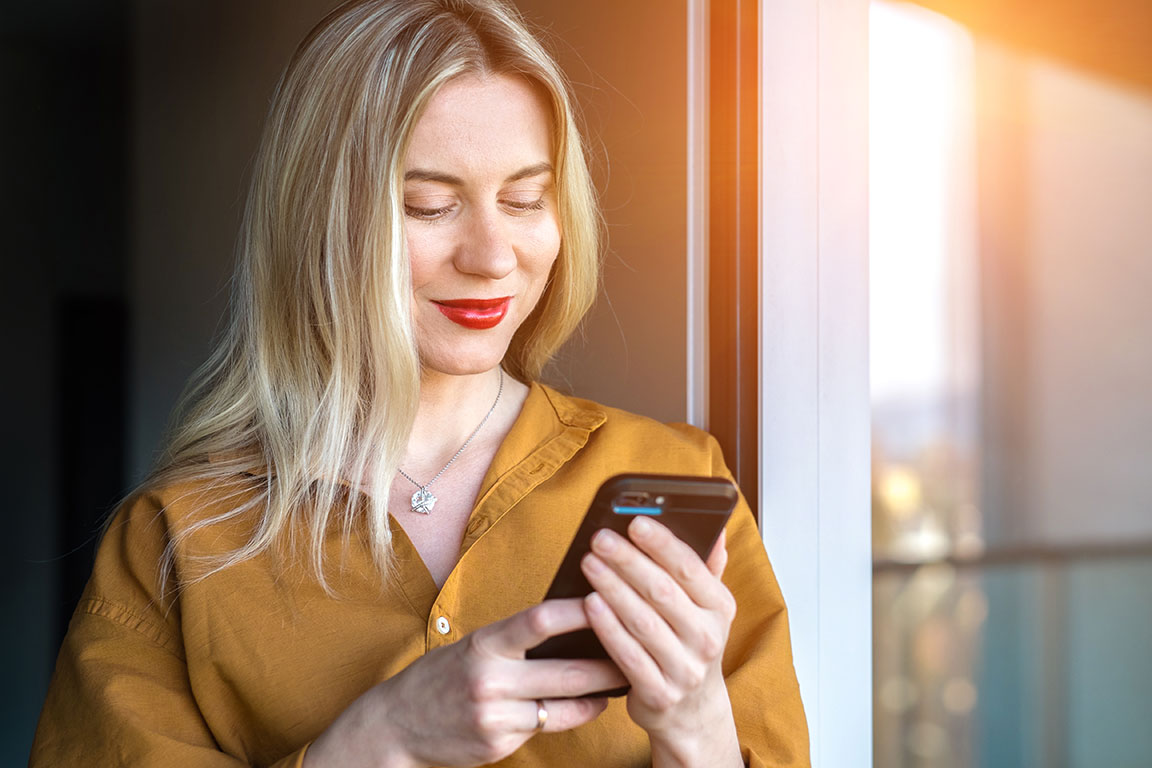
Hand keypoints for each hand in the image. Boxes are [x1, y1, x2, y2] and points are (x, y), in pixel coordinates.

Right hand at [305, 598, 626, 767]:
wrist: (398, 724)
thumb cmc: (445, 675)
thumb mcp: (474, 646)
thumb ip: (516, 638)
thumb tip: (574, 617)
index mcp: (484, 644)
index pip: (539, 621)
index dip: (579, 610)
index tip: (611, 596)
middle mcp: (489, 679)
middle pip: (565, 671)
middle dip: (609, 662)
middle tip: (642, 648)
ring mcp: (494, 716)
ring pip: (565, 704)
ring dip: (602, 692)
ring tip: (628, 676)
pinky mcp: (498, 745)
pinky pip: (550, 727)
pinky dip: (577, 714)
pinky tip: (596, 703)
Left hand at [580, 518, 741, 765]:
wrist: (692, 711)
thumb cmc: (690, 644)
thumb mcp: (707, 608)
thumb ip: (707, 569)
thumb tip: (716, 532)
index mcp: (721, 609)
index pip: (690, 568)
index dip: (662, 543)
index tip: (635, 521)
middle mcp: (707, 639)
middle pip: (662, 592)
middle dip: (628, 561)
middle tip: (600, 539)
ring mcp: (685, 669)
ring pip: (643, 621)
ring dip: (613, 588)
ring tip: (589, 563)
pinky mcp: (659, 693)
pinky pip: (628, 655)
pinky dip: (608, 628)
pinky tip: (589, 604)